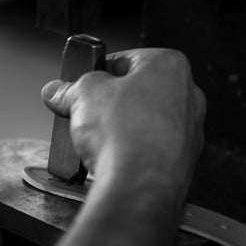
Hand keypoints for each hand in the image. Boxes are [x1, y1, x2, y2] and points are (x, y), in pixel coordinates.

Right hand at [42, 48, 205, 193]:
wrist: (139, 185)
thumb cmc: (124, 133)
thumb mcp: (83, 95)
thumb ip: (69, 88)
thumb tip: (56, 91)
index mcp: (169, 65)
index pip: (124, 60)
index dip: (96, 74)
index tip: (81, 87)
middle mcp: (187, 94)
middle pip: (136, 91)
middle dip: (109, 102)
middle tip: (87, 112)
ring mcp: (189, 129)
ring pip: (145, 120)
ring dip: (122, 126)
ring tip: (99, 138)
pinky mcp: (184, 159)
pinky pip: (152, 146)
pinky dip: (134, 149)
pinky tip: (115, 156)